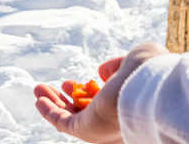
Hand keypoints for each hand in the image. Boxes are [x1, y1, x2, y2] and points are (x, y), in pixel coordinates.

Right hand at [33, 42, 167, 142]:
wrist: (150, 88)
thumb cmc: (150, 72)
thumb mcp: (136, 58)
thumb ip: (117, 65)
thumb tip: (101, 72)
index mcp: (125, 103)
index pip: (101, 103)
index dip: (84, 93)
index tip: (73, 83)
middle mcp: (112, 118)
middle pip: (82, 112)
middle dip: (65, 99)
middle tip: (56, 86)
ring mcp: (99, 126)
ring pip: (69, 116)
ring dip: (52, 102)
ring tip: (38, 88)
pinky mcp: (86, 129)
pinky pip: (62, 122)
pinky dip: (48, 112)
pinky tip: (39, 99)